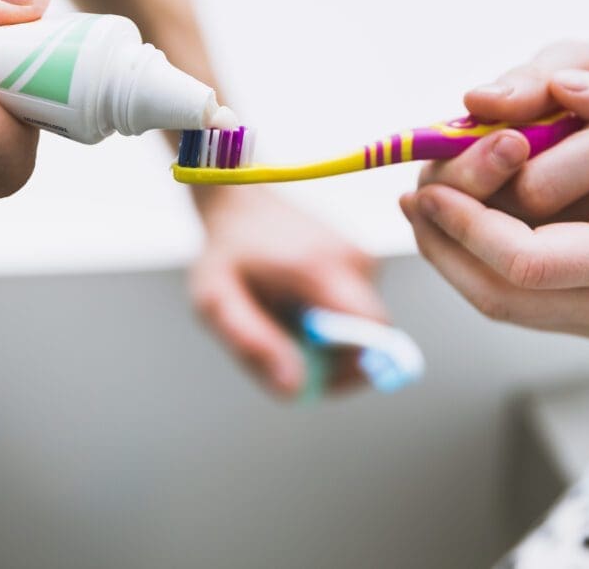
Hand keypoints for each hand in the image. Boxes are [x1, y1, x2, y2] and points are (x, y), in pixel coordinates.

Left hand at [190, 186, 387, 396]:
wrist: (239, 200)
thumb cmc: (224, 252)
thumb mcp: (217, 300)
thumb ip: (253, 343)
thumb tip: (295, 389)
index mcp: (320, 268)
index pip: (372, 332)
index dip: (355, 370)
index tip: (321, 382)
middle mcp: (353, 258)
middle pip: (369, 336)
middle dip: (334, 359)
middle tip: (289, 356)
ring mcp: (362, 255)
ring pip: (360, 325)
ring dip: (325, 337)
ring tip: (281, 316)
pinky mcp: (362, 258)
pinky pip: (354, 308)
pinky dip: (328, 317)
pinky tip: (294, 299)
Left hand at [402, 66, 588, 342]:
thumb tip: (560, 87)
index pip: (525, 261)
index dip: (467, 227)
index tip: (429, 190)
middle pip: (498, 297)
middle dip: (444, 249)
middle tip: (413, 201)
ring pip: (503, 309)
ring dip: (454, 263)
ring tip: (424, 214)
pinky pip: (523, 305)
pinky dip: (482, 269)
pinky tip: (465, 230)